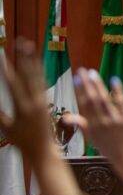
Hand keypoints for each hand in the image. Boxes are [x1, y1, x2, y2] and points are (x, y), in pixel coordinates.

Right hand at [0, 36, 54, 160]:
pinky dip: (38, 72)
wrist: (44, 151)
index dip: (7, 69)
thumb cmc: (22, 142)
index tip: (2, 56)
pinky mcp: (46, 102)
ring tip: (30, 46)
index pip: (13, 84)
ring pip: (38, 77)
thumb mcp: (6, 129)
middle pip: (29, 75)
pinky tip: (36, 62)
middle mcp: (35, 102)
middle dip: (24, 57)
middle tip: (21, 42)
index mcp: (24, 108)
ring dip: (33, 60)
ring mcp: (42, 101)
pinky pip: (42, 84)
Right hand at [69, 69, 122, 167]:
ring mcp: (114, 120)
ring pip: (104, 100)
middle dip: (86, 84)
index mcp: (91, 126)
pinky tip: (114, 80)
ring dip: (98, 85)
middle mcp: (101, 122)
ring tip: (93, 73)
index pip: (84, 105)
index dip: (79, 91)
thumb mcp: (90, 138)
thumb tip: (65, 116)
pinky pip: (121, 103)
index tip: (75, 79)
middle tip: (82, 71)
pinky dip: (118, 91)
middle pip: (92, 99)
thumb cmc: (106, 146)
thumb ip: (80, 124)